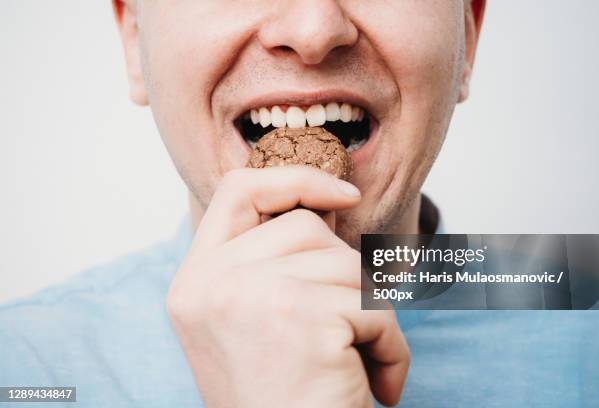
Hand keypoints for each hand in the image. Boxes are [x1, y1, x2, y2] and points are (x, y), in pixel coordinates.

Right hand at [167, 166, 409, 406]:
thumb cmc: (282, 399)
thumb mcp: (254, 322)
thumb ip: (274, 262)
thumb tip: (332, 208)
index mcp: (195, 280)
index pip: (238, 191)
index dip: (294, 180)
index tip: (344, 195)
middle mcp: (210, 283)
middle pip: (306, 228)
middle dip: (343, 275)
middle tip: (343, 332)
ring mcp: (249, 296)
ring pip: (348, 265)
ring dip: (370, 315)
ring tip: (355, 365)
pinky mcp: (298, 318)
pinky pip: (373, 304)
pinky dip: (391, 345)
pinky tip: (376, 387)